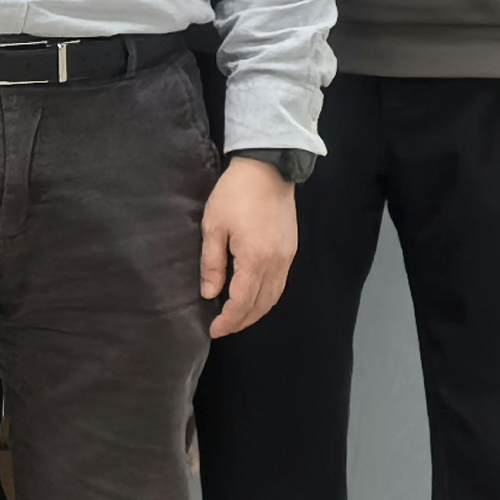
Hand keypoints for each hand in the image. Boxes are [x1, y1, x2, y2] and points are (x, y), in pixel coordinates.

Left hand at [201, 156, 298, 337]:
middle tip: (222, 328)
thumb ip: (212, 263)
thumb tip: (209, 294)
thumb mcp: (213, 226)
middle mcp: (275, 263)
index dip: (228, 320)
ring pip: (274, 296)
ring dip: (256, 312)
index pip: (242, 302)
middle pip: (261, 304)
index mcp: (254, 259)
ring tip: (236, 318)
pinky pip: (280, 284)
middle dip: (242, 321)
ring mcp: (287, 258)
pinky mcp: (291, 250)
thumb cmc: (234, 194)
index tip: (213, 329)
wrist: (267, 169)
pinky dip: (267, 297)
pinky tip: (253, 297)